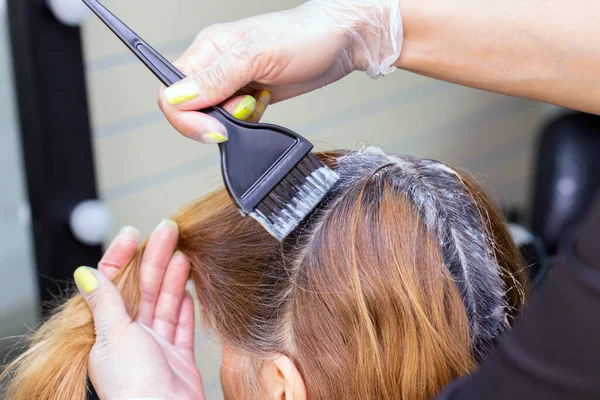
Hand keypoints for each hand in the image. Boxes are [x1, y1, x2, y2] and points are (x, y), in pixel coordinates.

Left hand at [73, 221, 203, 399]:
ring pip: (165, 304)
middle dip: (156, 258)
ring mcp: (156, 347)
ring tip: (182, 254)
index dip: (122, 257)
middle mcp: (131, 336)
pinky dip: (186, 308)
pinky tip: (188, 292)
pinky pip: (182, 326)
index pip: (113, 284)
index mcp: (108, 331)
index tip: (133, 234)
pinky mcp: (178, 357)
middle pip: (144, 289)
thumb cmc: (133, 387)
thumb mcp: (114, 336)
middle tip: (169, 231)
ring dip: (173, 278)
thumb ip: (105, 303)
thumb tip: (86, 274)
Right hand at [157, 0, 402, 142]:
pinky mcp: (248, 96)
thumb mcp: (258, 55)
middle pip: (191, 109)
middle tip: (246, 109)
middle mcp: (215, 66)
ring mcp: (232, 83)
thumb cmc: (304, 36)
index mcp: (207, 49)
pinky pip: (236, 121)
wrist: (338, 42)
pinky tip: (266, 102)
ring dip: (237, 120)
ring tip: (259, 100)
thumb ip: (217, 78)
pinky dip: (250, 120)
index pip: (172, 91)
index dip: (186, 117)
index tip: (215, 128)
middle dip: (217, 120)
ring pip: (214, 118)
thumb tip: (178, 97)